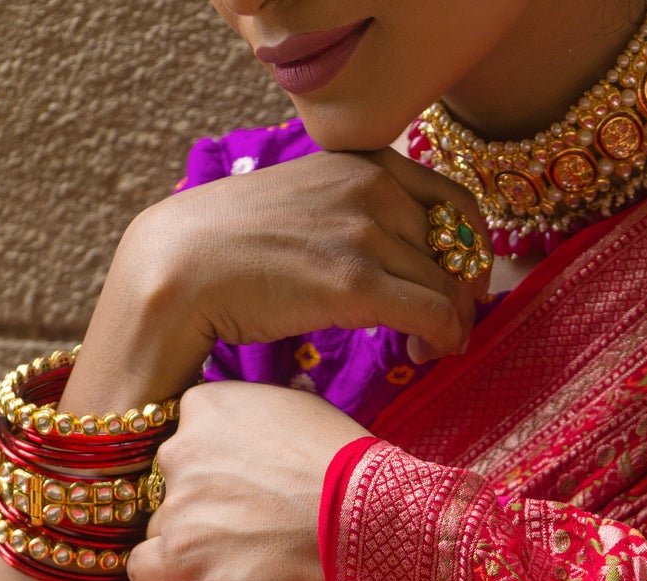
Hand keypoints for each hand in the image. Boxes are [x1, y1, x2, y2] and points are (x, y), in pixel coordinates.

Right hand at [68, 147, 488, 412]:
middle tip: (443, 326)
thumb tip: (395, 255)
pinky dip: (444, 339)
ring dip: (450, 323)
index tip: (454, 285)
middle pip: (457, 246)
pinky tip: (423, 354)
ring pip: (449, 285)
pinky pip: (435, 313)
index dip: (466, 249)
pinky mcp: (357, 281)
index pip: (452, 200)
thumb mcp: (304, 206)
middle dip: (460, 292)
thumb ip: (352, 215)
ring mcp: (366, 230)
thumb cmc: (232, 248)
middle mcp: (372, 184)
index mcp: (361, 161)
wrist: (179, 266)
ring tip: (427, 347)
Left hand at [125, 381, 369, 580]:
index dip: (208, 468)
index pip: (182, 438)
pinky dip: (160, 578)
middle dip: (195, 505)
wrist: (360, 521)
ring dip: (186, 543)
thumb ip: (252, 416)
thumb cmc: (344, 467)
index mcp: (204, 407)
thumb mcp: (297, 410)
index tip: (235, 488)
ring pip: (158, 527)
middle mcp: (178, 450)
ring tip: (233, 559)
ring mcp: (175, 507)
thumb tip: (247, 428)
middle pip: (165, 484)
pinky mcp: (179, 559)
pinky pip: (141, 570)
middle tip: (240, 526)